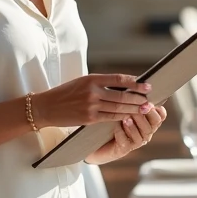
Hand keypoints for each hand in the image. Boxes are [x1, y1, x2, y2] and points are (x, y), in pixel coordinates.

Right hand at [31, 74, 152, 128]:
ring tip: (145, 108)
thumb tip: (122, 85)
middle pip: (121, 95)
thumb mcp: (82, 82)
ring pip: (118, 108)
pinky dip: (122, 117)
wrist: (46, 107)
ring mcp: (91, 106)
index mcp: (91, 79)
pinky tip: (130, 117)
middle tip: (150, 100)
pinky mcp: (89, 119)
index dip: (135, 83)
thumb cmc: (65, 93)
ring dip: (134, 109)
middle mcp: (92, 91)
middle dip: (138, 98)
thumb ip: (99, 83)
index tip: (146, 85)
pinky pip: (110, 118)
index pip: (118, 79)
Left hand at [85, 105, 166, 164]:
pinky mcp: (124, 149)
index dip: (158, 109)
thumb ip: (130, 98)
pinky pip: (127, 142)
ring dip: (136, 124)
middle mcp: (145, 131)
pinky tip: (117, 125)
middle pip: (155, 123)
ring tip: (128, 116)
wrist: (97, 141)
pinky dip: (123, 133)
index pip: (161, 115)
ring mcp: (136, 141)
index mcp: (147, 120)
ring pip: (143, 133)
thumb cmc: (110, 119)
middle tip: (142, 106)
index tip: (150, 101)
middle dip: (148, 114)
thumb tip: (136, 81)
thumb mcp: (121, 106)